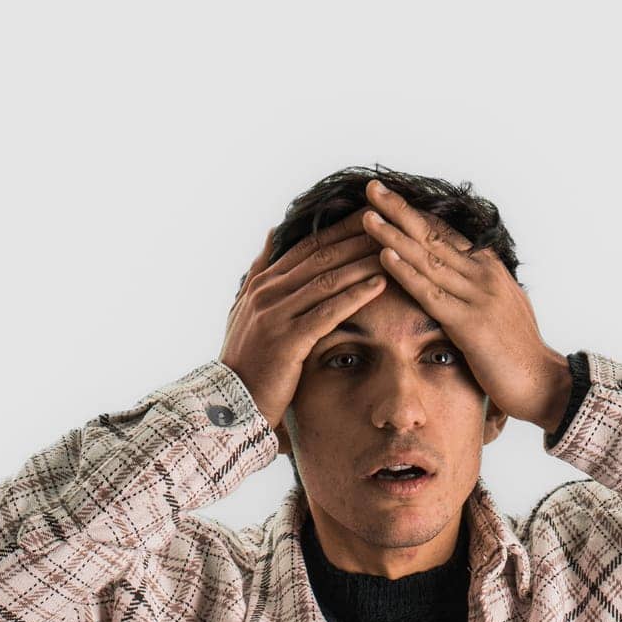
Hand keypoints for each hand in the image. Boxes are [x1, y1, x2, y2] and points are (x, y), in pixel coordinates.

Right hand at [219, 210, 388, 445]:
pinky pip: (327, 312)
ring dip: (362, 262)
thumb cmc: (245, 363)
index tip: (369, 216)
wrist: (229, 404)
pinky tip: (380, 285)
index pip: (307, 247)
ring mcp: (276, 316)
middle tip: (390, 223)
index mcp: (262, 284)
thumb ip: (259, 273)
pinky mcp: (287, 341)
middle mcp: (268, 293)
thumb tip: (270, 235)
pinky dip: (355, 296)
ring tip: (393, 250)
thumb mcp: (245, 311)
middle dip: (356, 237)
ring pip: (327, 280)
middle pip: (320, 256)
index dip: (339, 229)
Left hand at [359, 178, 571, 431]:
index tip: (390, 198)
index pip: (446, 234)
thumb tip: (466, 283)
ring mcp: (477, 297)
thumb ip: (481, 292)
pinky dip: (405, 272)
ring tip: (367, 216)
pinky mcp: (469, 324)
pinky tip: (383, 255)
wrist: (543, 383)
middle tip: (373, 188)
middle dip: (400, 211)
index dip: (416, 215)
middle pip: (433, 236)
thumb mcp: (502, 311)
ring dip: (394, 235)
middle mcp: (483, 275)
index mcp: (489, 270)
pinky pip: (430, 293)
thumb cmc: (520, 354)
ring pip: (427, 259)